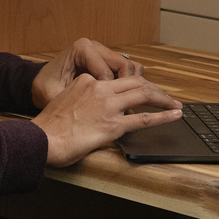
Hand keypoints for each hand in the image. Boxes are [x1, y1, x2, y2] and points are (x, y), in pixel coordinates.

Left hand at [31, 37, 142, 109]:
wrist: (38, 82)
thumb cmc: (44, 87)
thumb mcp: (52, 94)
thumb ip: (71, 101)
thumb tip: (90, 114)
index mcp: (82, 50)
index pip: (109, 72)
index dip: (112, 95)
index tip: (111, 112)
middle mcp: (95, 47)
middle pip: (126, 66)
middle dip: (128, 89)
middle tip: (126, 109)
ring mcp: (103, 53)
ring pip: (131, 67)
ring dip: (131, 86)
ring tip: (125, 104)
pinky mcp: (107, 61)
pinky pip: (126, 71)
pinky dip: (128, 85)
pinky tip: (120, 100)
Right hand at [32, 72, 183, 167]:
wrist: (43, 139)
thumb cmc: (49, 126)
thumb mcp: (64, 101)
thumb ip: (81, 99)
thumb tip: (91, 109)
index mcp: (87, 81)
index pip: (115, 80)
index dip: (131, 86)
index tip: (139, 93)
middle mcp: (100, 89)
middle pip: (135, 82)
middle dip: (153, 88)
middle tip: (165, 96)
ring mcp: (109, 106)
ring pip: (143, 94)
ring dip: (162, 98)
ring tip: (175, 103)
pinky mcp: (113, 125)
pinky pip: (144, 118)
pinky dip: (163, 115)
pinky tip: (174, 114)